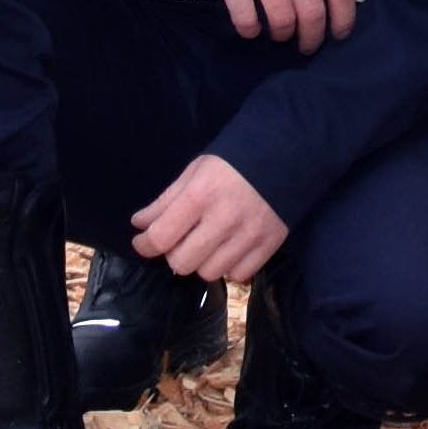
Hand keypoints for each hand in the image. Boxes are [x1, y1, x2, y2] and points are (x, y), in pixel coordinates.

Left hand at [133, 153, 289, 283]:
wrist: (288, 152)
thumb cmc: (234, 161)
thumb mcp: (196, 171)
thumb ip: (166, 200)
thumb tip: (139, 224)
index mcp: (201, 195)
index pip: (161, 237)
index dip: (145, 244)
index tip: (143, 241)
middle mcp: (224, 219)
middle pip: (182, 263)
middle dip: (175, 254)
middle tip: (181, 240)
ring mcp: (249, 235)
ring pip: (209, 273)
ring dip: (203, 262)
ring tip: (208, 244)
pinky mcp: (270, 245)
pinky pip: (238, 275)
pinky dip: (230, 267)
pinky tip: (230, 249)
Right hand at [188, 0, 357, 50]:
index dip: (344, 19)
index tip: (339, 33)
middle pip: (312, 13)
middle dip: (312, 37)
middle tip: (307, 45)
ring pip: (282, 21)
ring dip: (283, 34)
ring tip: (279, 33)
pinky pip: (247, 20)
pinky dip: (251, 31)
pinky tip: (251, 27)